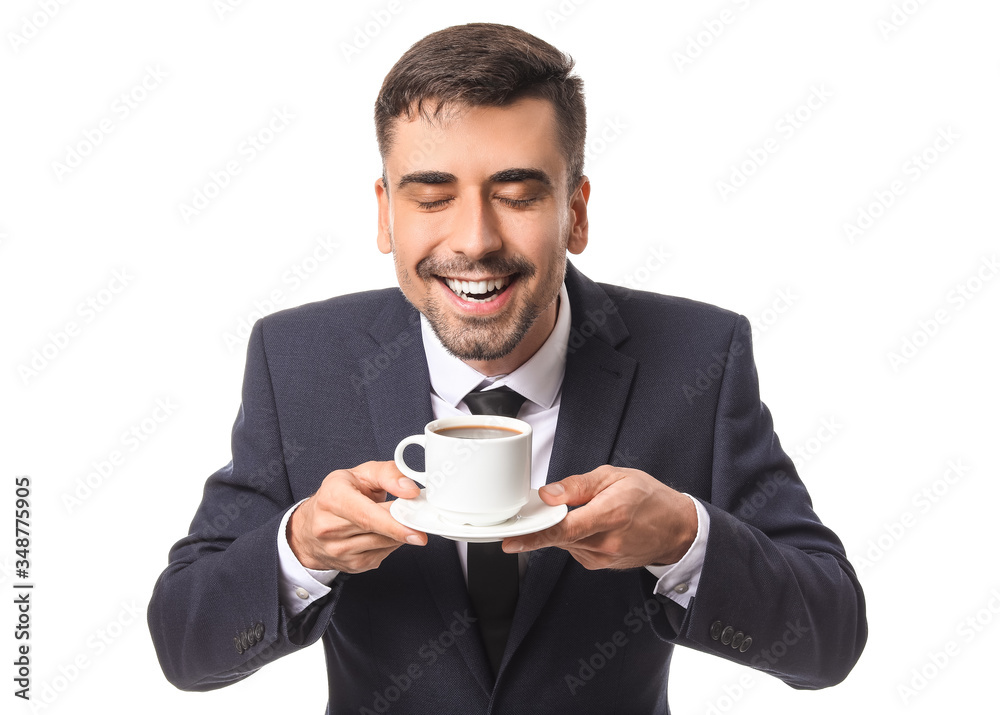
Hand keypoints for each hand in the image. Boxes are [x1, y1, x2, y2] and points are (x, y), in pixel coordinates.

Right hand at [288, 461, 426, 572]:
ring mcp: (339, 551)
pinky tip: (385, 532)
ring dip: (399, 533)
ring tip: (397, 518)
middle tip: (419, 515)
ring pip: (384, 545)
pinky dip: (391, 543)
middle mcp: (329, 527)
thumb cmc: (338, 494)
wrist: (310, 526)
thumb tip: (410, 490)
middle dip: (403, 523)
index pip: (367, 516)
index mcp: (332, 498)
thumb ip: (389, 474)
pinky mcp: (351, 565)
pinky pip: (383, 555)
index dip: (395, 524)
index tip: (417, 528)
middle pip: (378, 531)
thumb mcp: (361, 473)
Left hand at [502, 466, 696, 569]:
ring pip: (565, 543)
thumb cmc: (650, 498)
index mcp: (609, 516)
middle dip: (547, 522)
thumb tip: (548, 494)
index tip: (510, 541)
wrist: (677, 528)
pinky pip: (575, 549)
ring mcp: (604, 558)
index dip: (534, 536)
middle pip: (559, 537)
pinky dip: (575, 536)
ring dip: (565, 527)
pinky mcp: (601, 565)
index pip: (563, 530)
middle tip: (547, 507)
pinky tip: (592, 525)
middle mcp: (606, 543)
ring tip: (588, 511)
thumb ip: (577, 486)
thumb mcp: (615, 477)